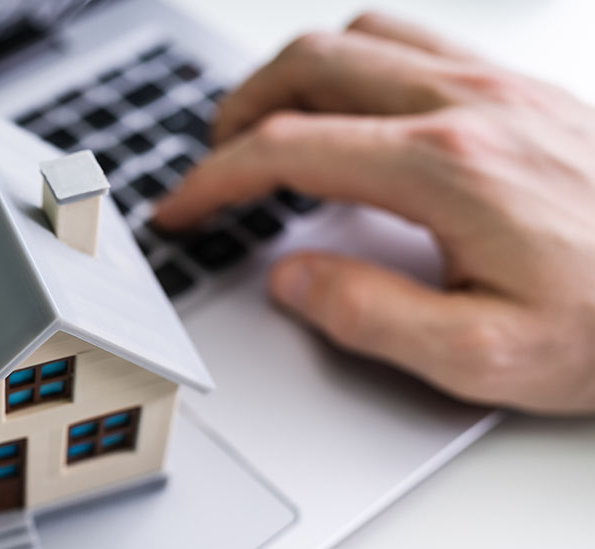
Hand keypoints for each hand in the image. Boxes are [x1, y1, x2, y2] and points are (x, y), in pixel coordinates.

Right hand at [152, 12, 594, 413]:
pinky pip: (415, 41)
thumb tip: (294, 277)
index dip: (213, 179)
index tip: (181, 208)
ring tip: (267, 127)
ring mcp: (498, 86)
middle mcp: (467, 106)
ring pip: (362, 36)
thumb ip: (371, 317)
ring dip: (294, 75)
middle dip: (238, 110)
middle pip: (313, 64)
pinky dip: (354, 65)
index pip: (289, 148)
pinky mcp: (522, 90)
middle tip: (211, 163)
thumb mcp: (484, 357)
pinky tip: (354, 111)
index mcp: (444, 170)